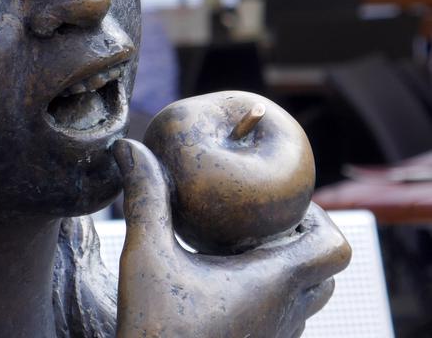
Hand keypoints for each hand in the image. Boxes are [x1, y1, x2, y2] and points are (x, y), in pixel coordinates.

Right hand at [113, 139, 350, 337]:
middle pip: (326, 270)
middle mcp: (287, 313)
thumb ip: (145, 198)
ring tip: (241, 250)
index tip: (280, 204)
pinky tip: (222, 282)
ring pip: (308, 298)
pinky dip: (269, 294)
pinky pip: (284, 317)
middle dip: (301, 240)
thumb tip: (129, 146)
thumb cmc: (154, 328)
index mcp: (275, 282)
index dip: (320, 217)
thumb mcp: (146, 255)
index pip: (336, 246)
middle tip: (259, 222)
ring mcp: (275, 336)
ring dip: (287, 269)